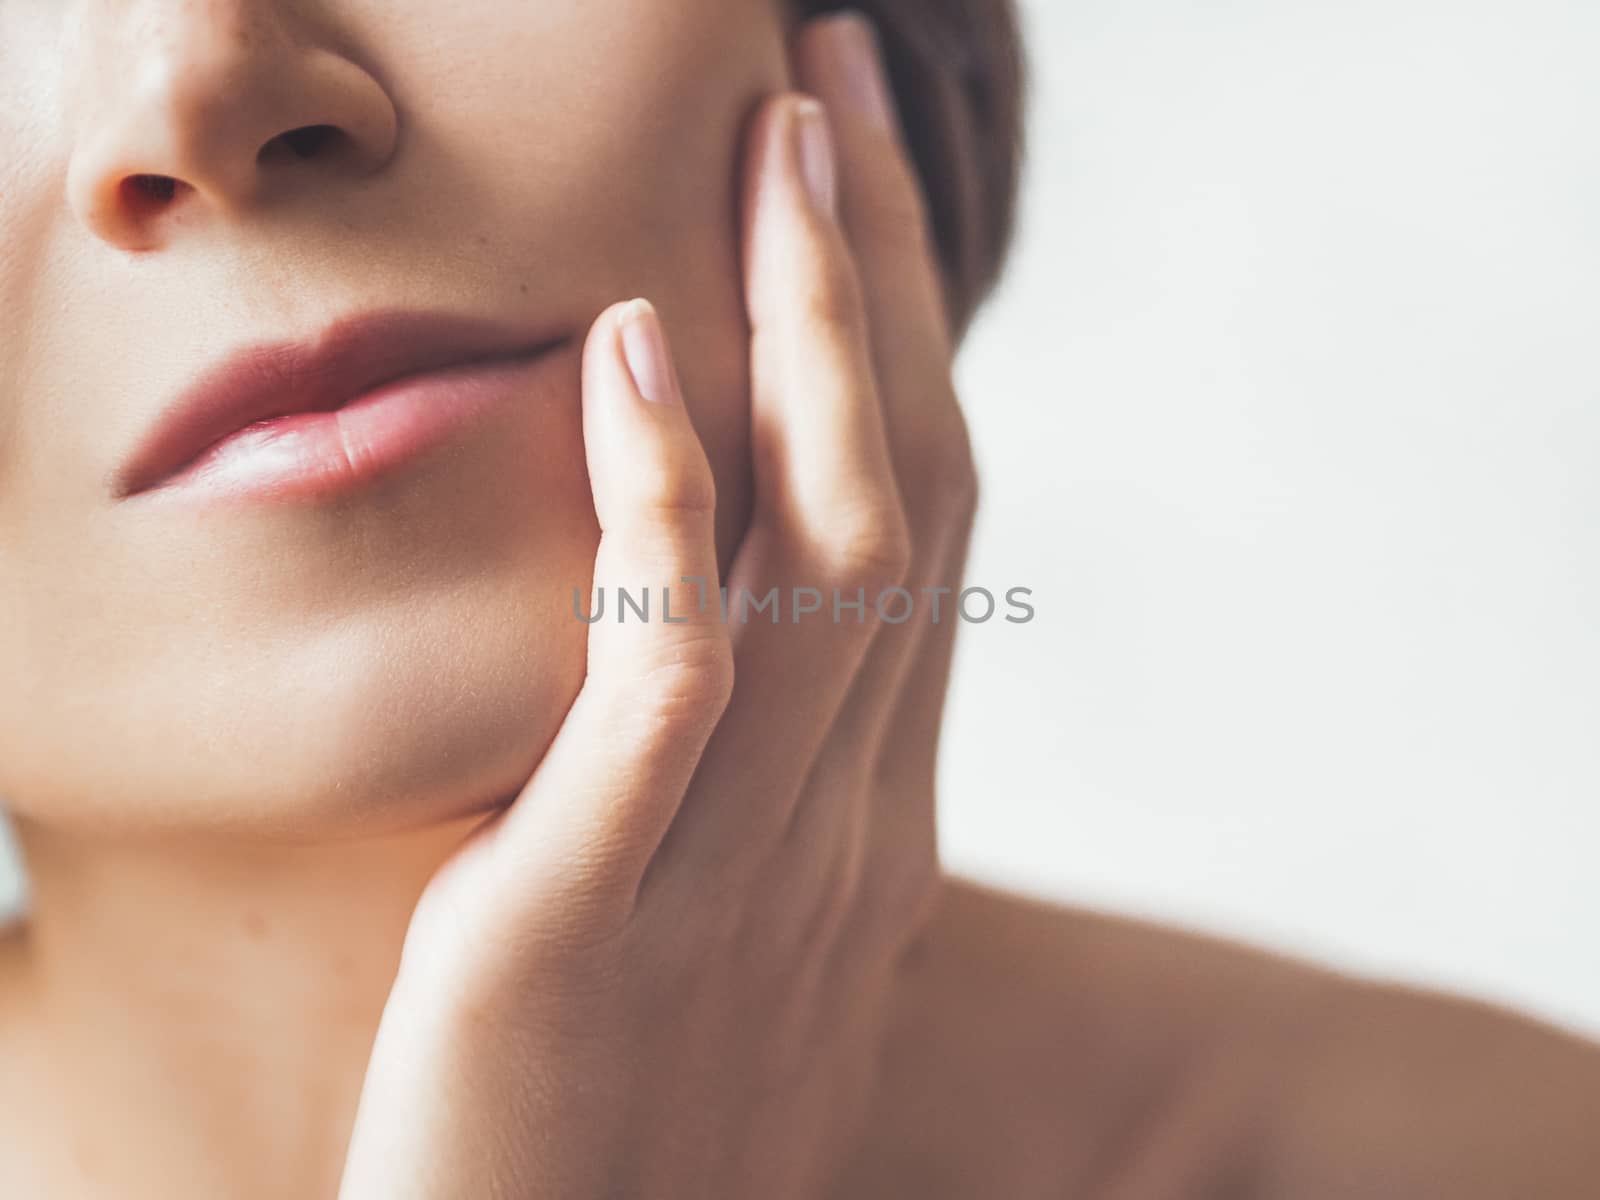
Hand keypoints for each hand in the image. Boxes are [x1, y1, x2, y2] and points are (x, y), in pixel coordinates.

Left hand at [337, 15, 977, 1197]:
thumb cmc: (615, 1126)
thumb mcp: (725, 940)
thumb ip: (755, 796)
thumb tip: (737, 658)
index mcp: (872, 823)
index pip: (924, 536)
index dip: (905, 341)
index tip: (858, 194)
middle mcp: (846, 824)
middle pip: (900, 491)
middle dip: (876, 270)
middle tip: (831, 88)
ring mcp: (743, 867)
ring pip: (825, 549)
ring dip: (804, 322)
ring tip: (772, 138)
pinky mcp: (595, 913)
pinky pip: (668, 675)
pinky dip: (666, 501)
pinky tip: (628, 348)